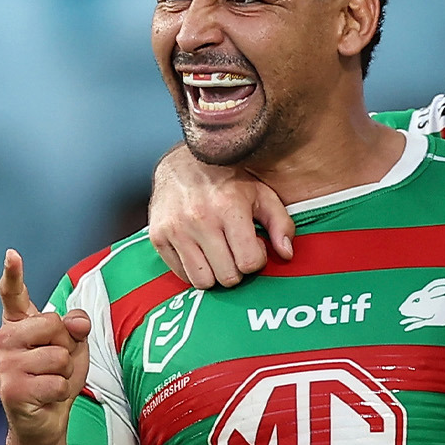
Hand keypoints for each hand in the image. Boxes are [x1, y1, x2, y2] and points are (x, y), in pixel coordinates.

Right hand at [0, 249, 90, 444]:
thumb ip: (77, 324)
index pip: (14, 295)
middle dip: (67, 344)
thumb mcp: (75, 344)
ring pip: (59, 355)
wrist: (46, 417)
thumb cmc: (58, 375)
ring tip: (50, 380)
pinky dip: (61, 390)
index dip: (13, 274)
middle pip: (54, 323)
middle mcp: (3, 340)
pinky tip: (45, 396)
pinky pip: (57, 381)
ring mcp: (4, 365)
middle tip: (56, 364)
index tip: (12, 254)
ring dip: (65, 371)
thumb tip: (76, 322)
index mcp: (18, 324)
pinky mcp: (10, 389)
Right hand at [149, 145, 294, 288]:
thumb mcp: (262, 194)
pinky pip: (181, 275)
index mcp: (229, 208)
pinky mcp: (158, 237)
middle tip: (236, 252)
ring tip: (219, 255)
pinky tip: (202, 253)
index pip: (248, 262)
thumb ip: (281, 224)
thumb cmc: (229, 181)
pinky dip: (194, 271)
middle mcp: (200, 220)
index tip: (253, 246)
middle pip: (227, 276)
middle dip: (237, 269)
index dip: (256, 259)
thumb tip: (286, 254)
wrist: (183, 163)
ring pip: (202, 281)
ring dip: (215, 274)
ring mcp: (176, 230)